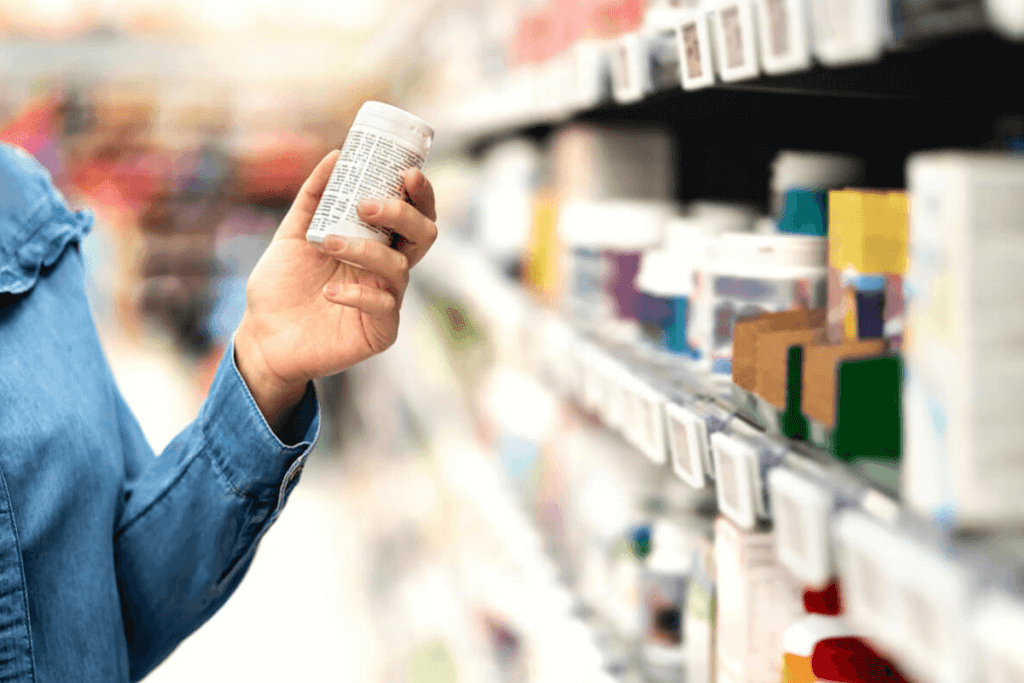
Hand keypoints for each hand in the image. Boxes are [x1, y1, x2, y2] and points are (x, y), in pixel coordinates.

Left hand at [234, 150, 437, 431]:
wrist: (262, 337)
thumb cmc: (281, 287)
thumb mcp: (292, 234)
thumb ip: (313, 197)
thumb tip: (336, 155)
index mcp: (376, 244)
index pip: (413, 214)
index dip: (420, 194)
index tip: (407, 172)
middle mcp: (388, 270)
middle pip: (423, 236)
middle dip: (403, 215)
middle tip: (368, 205)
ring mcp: (387, 300)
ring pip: (398, 267)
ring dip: (365, 250)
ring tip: (327, 243)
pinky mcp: (380, 331)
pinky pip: (383, 306)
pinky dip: (357, 294)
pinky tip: (329, 292)